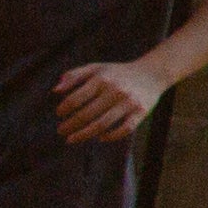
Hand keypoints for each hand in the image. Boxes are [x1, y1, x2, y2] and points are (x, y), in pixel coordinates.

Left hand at [51, 56, 168, 144]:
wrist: (152, 73)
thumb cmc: (118, 73)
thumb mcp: (96, 68)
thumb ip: (74, 75)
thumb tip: (55, 90)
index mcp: (102, 79)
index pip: (76, 98)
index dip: (64, 109)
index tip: (59, 114)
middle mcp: (115, 90)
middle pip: (86, 114)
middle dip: (70, 125)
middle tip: (61, 131)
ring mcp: (129, 102)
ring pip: (102, 125)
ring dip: (83, 135)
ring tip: (71, 139)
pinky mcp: (141, 112)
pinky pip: (124, 129)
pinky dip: (110, 136)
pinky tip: (99, 138)